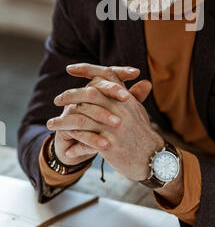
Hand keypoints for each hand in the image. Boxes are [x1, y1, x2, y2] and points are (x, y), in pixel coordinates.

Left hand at [47, 63, 163, 180]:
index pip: (105, 75)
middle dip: (69, 95)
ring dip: (62, 120)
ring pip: (81, 116)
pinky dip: (71, 139)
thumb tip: (124, 84)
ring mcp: (113, 125)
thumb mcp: (137, 111)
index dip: (87, 69)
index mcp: (126, 97)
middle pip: (89, 93)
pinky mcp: (108, 144)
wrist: (152, 158)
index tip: (70, 68)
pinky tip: (63, 143)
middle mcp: (119, 107)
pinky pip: (83, 137)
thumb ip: (130, 95)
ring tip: (50, 124)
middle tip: (57, 100)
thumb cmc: (143, 134)